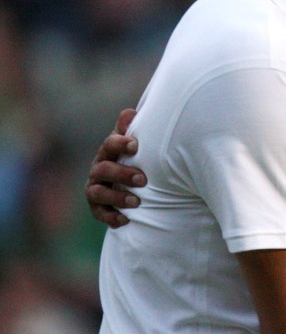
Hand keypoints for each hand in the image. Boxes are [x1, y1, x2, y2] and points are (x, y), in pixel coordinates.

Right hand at [85, 108, 145, 227]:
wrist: (128, 182)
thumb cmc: (134, 157)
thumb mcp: (133, 142)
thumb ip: (131, 128)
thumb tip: (131, 113)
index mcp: (108, 151)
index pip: (109, 144)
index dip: (120, 143)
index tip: (135, 145)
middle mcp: (98, 169)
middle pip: (104, 170)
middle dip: (122, 174)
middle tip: (143, 180)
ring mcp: (96, 188)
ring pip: (99, 193)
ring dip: (117, 198)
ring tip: (136, 202)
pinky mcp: (97, 207)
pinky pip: (99, 214)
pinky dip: (111, 217)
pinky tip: (126, 220)